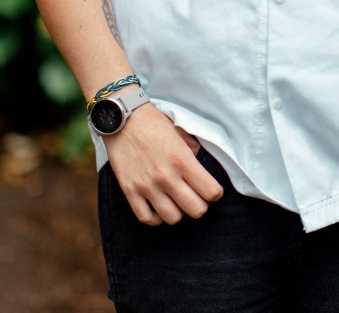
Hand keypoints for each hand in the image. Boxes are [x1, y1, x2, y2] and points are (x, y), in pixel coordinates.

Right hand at [104, 101, 223, 224]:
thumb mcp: (180, 131)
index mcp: (182, 159)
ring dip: (179, 212)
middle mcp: (166, 176)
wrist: (122, 119)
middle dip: (201, 206)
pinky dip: (156, 218)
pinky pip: (147, 218)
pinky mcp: (130, 191)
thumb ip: (193, 151)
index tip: (212, 190)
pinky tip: (159, 208)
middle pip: (196, 210)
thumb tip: (200, 167)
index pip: (210, 191)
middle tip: (197, 198)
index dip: (215, 193)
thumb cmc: (153, 123)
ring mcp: (147, 186)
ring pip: (173, 218)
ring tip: (177, 202)